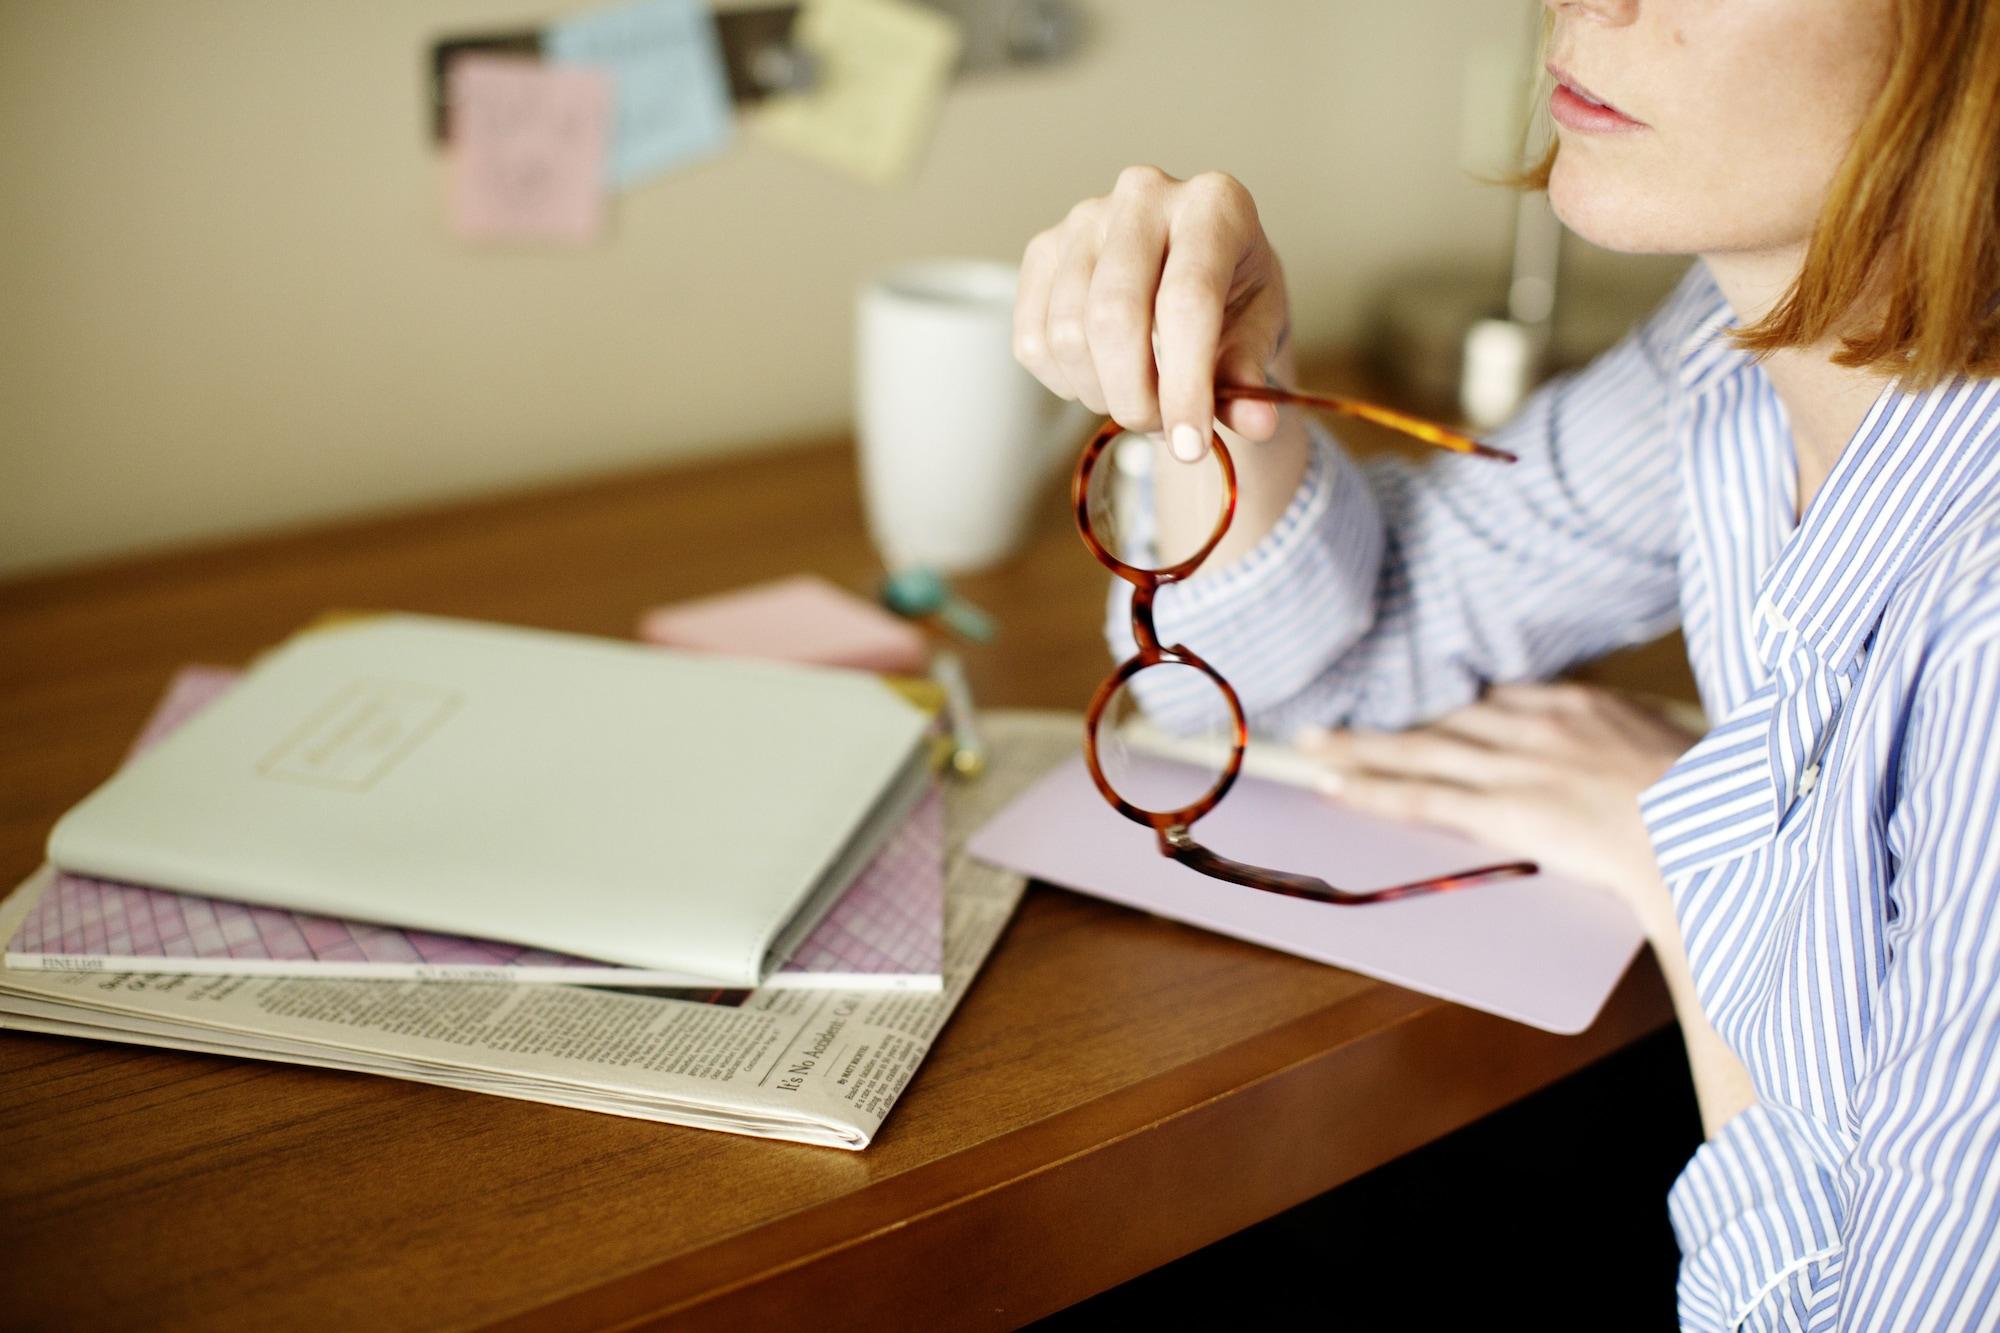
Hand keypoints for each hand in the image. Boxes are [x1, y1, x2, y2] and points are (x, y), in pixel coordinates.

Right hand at [1013, 165, 1291, 460]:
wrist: (1192, 266)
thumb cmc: (1233, 296)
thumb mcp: (1259, 330)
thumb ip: (1250, 377)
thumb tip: (1256, 426)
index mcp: (1213, 204)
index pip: (1186, 300)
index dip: (1186, 384)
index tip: (1189, 447)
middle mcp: (1144, 195)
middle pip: (1114, 316)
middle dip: (1134, 397)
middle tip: (1160, 429)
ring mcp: (1083, 218)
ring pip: (1068, 335)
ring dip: (1101, 394)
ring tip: (1138, 399)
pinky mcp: (1042, 248)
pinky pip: (1033, 340)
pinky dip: (1065, 382)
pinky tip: (1101, 376)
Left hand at [1295, 683, 1703, 921]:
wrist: (1705, 829)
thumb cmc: (1704, 796)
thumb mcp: (1667, 738)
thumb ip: (1631, 729)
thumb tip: (1626, 733)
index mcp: (1577, 704)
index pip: (1498, 699)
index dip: (1453, 706)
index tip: (1423, 707)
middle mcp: (1533, 725)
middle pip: (1447, 718)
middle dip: (1391, 717)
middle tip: (1335, 716)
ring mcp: (1513, 766)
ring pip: (1421, 750)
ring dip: (1362, 748)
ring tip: (1312, 744)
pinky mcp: (1502, 809)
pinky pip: (1425, 798)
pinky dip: (1376, 790)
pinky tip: (1337, 784)